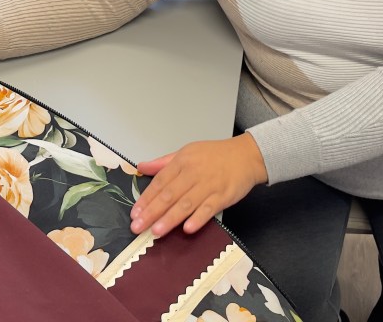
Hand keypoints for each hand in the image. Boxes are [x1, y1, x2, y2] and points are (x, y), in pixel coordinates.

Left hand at [130, 134, 267, 236]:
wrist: (247, 155)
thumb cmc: (216, 155)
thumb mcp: (187, 152)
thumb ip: (163, 162)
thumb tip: (141, 167)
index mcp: (182, 162)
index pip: (160, 182)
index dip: (146, 198)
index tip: (135, 212)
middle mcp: (193, 173)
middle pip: (169, 195)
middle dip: (152, 212)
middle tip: (138, 226)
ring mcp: (209, 185)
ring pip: (186, 204)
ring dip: (170, 218)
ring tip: (156, 231)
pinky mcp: (223, 196)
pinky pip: (209, 209)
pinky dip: (198, 219)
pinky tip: (187, 229)